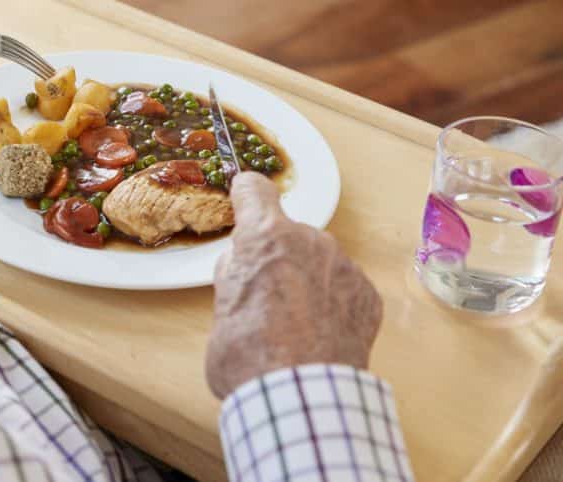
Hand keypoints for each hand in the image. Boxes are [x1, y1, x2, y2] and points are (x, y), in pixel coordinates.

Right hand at [205, 172, 382, 400]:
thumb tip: (245, 263)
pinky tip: (319, 334)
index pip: (254, 190)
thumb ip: (235, 274)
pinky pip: (344, 287)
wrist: (299, 398)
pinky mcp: (367, 295)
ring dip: (308, 279)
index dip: (246, 195)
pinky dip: (332, 304)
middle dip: (278, 256)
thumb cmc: (248, 354)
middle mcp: (309, 240)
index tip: (244, 199)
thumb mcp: (221, 306)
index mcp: (264, 237)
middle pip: (289, 234)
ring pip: (319, 260)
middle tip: (265, 297)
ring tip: (295, 324)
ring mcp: (343, 266)